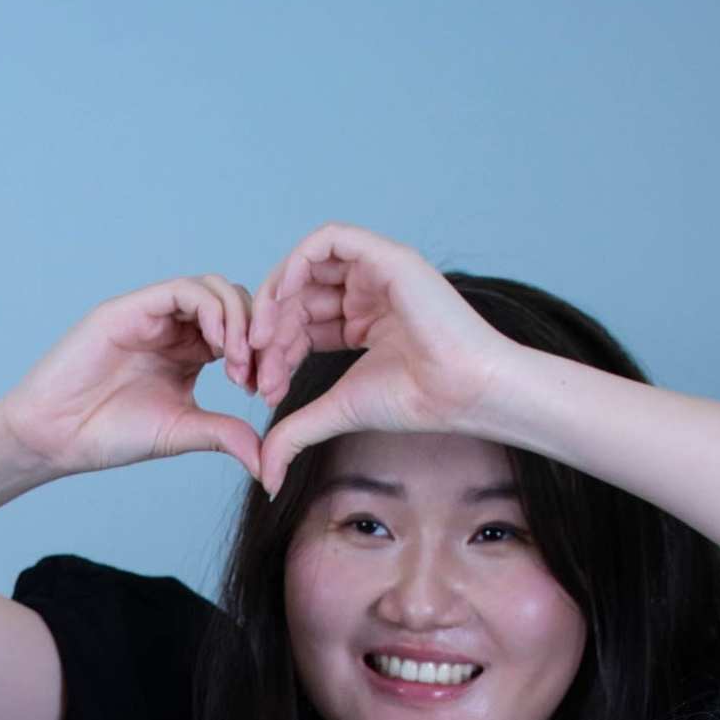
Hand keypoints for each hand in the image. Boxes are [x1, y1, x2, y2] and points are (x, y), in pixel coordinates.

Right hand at [0, 278, 265, 480]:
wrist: (56, 435)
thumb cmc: (109, 435)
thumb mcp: (181, 433)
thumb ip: (224, 435)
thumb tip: (268, 463)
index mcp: (188, 354)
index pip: (241, 333)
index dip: (262, 355)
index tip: (267, 392)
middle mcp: (174, 328)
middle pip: (235, 303)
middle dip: (256, 334)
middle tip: (255, 374)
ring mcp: (153, 314)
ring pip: (214, 289)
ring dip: (237, 320)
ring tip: (237, 361)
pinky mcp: (133, 307)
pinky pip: (184, 290)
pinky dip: (211, 310)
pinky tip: (218, 346)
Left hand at [240, 223, 514, 489]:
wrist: (460, 390)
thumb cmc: (414, 400)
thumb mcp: (337, 411)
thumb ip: (295, 434)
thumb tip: (265, 479)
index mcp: (361, 321)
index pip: (300, 323)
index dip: (273, 352)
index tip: (263, 390)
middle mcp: (367, 292)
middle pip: (297, 297)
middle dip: (269, 333)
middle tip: (258, 372)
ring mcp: (376, 272)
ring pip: (305, 267)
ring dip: (275, 299)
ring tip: (263, 340)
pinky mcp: (385, 256)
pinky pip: (328, 240)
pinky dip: (296, 263)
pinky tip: (281, 300)